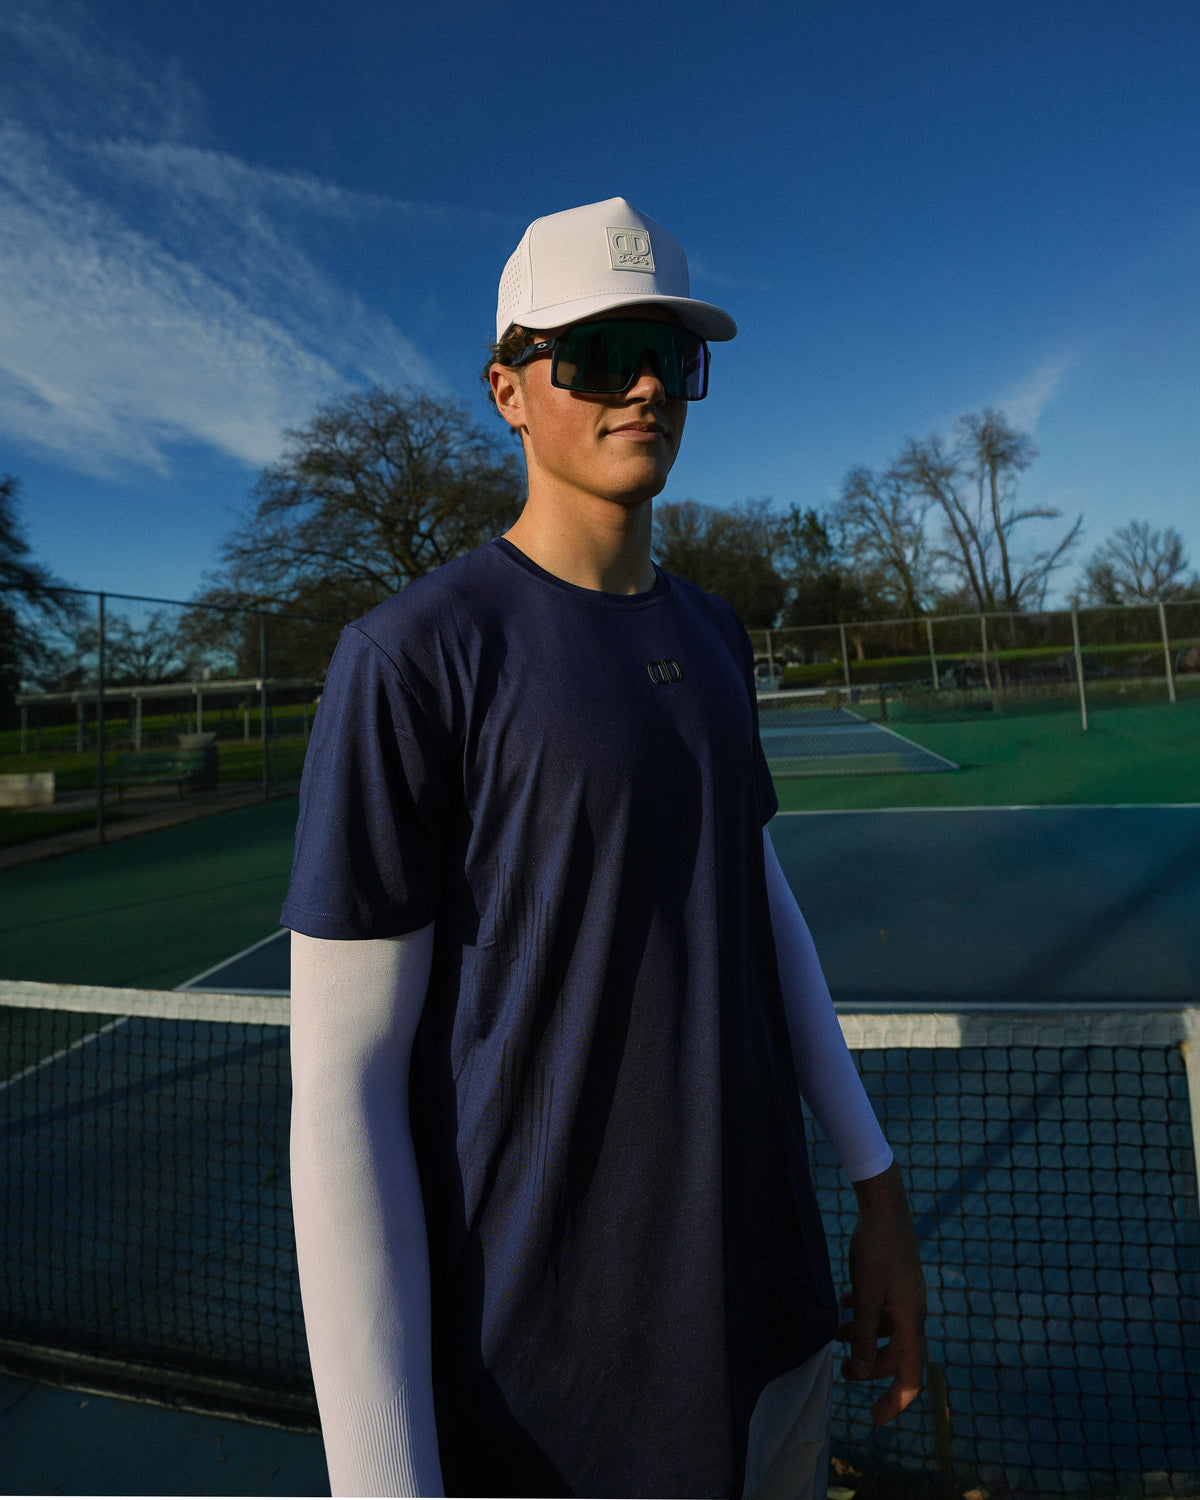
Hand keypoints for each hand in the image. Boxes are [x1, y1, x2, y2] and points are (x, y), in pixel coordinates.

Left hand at [838, 1160, 926, 1424]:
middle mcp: (913, 1312)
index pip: (909, 1375)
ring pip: (886, 1330)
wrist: (885, 1207)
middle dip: (870, 1367)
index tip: (875, 1419)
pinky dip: (863, 1312)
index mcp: (911, 1321)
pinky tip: (842, 1303)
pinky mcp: (897, 1280)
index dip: (894, 1401)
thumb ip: (864, 1336)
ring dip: (862, 1337)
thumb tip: (863, 1373)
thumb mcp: (865, 1297)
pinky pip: (882, 1308)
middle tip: (842, 1373)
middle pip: (897, 1355)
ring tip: (834, 1333)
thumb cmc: (875, 1252)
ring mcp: (906, 1295)